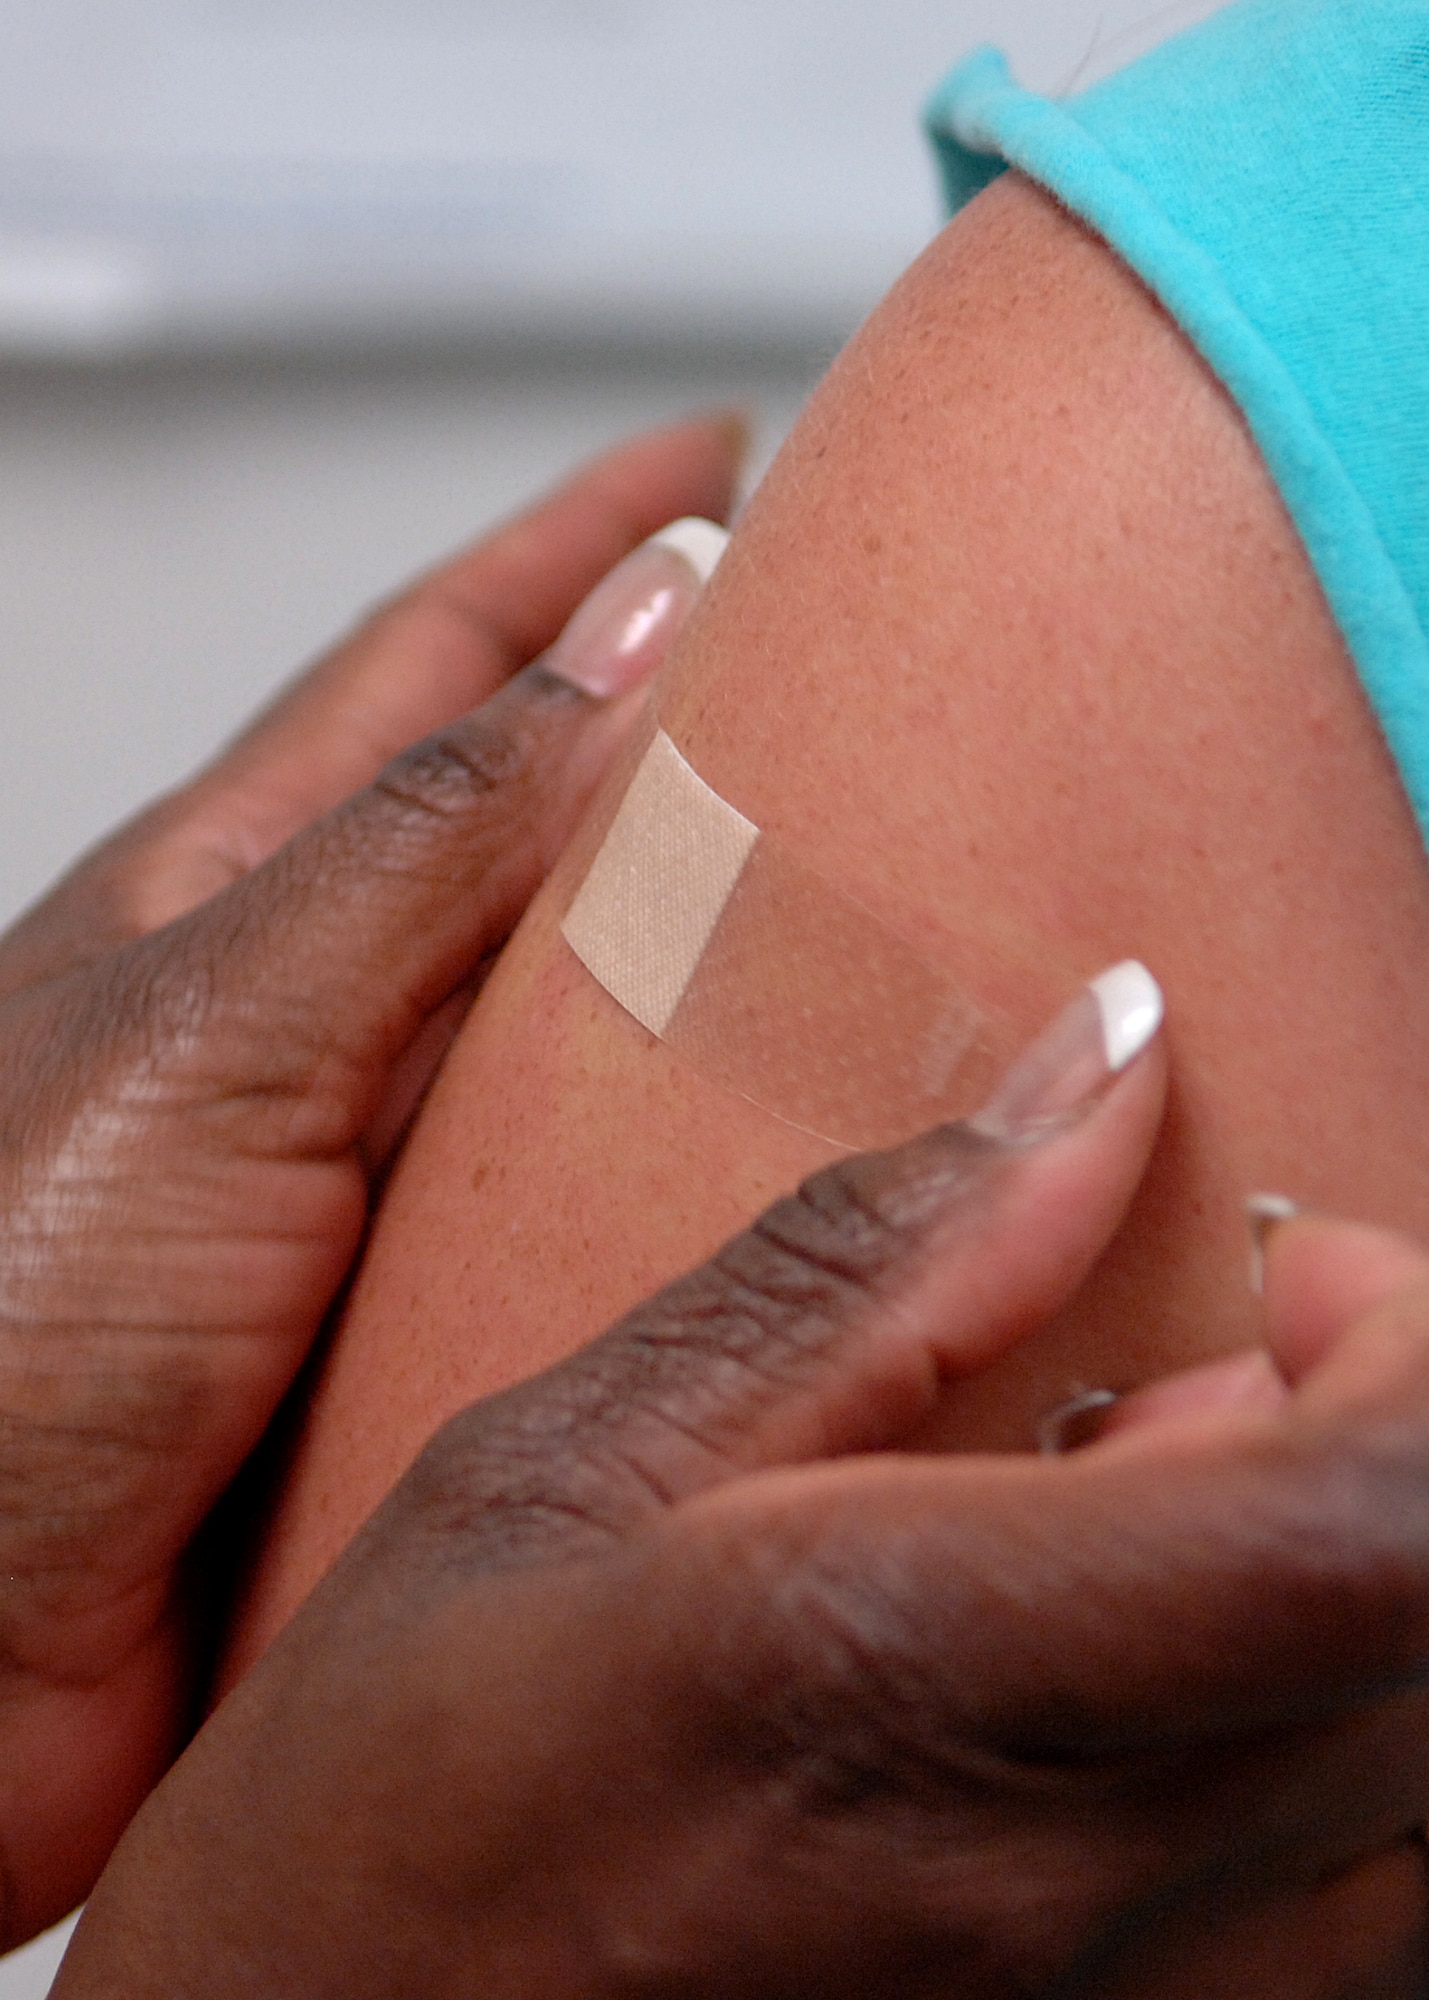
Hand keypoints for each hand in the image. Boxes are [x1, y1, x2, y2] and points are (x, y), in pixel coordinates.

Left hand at [0, 414, 742, 1943]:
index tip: (710, 463)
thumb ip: (424, 845)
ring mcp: (377, 1185)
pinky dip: (714, 1197)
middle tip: (850, 698)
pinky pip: (608, 1233)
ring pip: (596, 1040)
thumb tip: (623, 644)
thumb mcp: (209, 1027)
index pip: (439, 662)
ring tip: (887, 939)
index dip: (576, 548)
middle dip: (686, 752)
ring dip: (730, 989)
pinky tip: (815, 1194)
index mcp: (237, 900)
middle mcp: (318, 1029)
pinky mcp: (431, 1345)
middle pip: (536, 843)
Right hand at [54, 983, 1428, 1995]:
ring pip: (1427, 1789)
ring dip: (1365, 1596)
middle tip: (1212, 1382)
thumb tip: (1102, 1054)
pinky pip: (1355, 1916)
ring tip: (1149, 1541)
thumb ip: (865, 1264)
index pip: (1385, 1527)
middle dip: (1391, 1439)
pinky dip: (1328, 1744)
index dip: (1423, 1355)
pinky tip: (1138, 1699)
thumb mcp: (559, 1474)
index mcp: (901, 1670)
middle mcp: (1061, 1887)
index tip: (1295, 1273)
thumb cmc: (376, 1816)